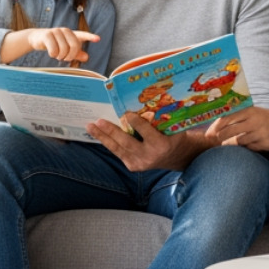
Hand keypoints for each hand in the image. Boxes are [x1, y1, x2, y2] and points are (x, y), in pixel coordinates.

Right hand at [24, 27, 99, 64]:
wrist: (37, 39)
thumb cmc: (54, 44)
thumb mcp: (66, 49)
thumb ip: (76, 53)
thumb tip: (86, 57)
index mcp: (71, 34)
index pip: (83, 35)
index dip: (90, 37)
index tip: (98, 39)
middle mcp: (65, 31)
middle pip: (74, 46)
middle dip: (70, 56)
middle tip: (65, 58)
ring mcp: (56, 31)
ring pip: (64, 49)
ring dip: (60, 56)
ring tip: (57, 55)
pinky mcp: (47, 35)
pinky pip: (54, 50)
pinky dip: (53, 55)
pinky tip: (51, 53)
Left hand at [87, 112, 207, 171]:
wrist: (177, 156)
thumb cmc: (174, 136)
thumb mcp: (172, 127)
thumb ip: (160, 119)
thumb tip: (144, 102)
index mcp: (161, 145)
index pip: (146, 132)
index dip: (135, 122)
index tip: (126, 113)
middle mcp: (149, 156)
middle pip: (127, 142)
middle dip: (111, 131)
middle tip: (99, 121)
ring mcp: (139, 163)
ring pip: (118, 149)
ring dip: (102, 137)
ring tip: (90, 127)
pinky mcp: (133, 166)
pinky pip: (118, 152)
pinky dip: (108, 142)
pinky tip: (98, 134)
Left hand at [206, 106, 268, 151]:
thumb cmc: (268, 118)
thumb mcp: (255, 112)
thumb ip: (239, 117)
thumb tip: (217, 125)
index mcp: (250, 111)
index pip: (227, 119)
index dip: (215, 127)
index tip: (208, 134)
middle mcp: (254, 121)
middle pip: (229, 131)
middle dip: (219, 138)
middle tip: (215, 141)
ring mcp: (260, 133)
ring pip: (238, 142)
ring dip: (231, 144)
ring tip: (228, 144)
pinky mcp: (265, 144)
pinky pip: (249, 148)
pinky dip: (245, 148)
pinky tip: (246, 145)